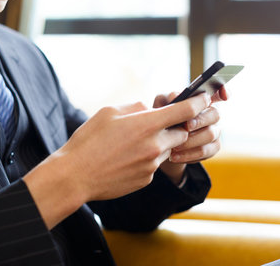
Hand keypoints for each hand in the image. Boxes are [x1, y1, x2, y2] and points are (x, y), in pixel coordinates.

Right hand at [23, 92, 211, 228]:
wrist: (75, 175)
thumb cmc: (88, 141)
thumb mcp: (108, 112)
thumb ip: (134, 108)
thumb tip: (148, 109)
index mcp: (146, 124)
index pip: (185, 110)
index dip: (198, 102)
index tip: (204, 99)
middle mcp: (155, 145)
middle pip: (181, 133)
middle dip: (174, 128)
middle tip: (154, 125)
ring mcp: (152, 165)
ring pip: (167, 150)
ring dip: (158, 145)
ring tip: (131, 145)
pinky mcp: (146, 180)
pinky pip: (154, 166)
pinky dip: (146, 160)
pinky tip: (124, 160)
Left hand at [156, 87, 226, 183]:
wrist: (160, 142)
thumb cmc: (161, 118)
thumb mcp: (160, 106)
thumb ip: (167, 98)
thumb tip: (175, 96)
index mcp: (201, 100)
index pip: (218, 92)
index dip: (223, 91)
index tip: (224, 96)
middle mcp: (211, 114)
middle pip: (215, 114)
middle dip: (200, 120)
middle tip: (186, 126)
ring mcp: (214, 130)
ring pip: (211, 134)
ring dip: (192, 140)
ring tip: (174, 146)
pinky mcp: (212, 147)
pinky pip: (206, 151)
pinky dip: (189, 154)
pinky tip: (174, 156)